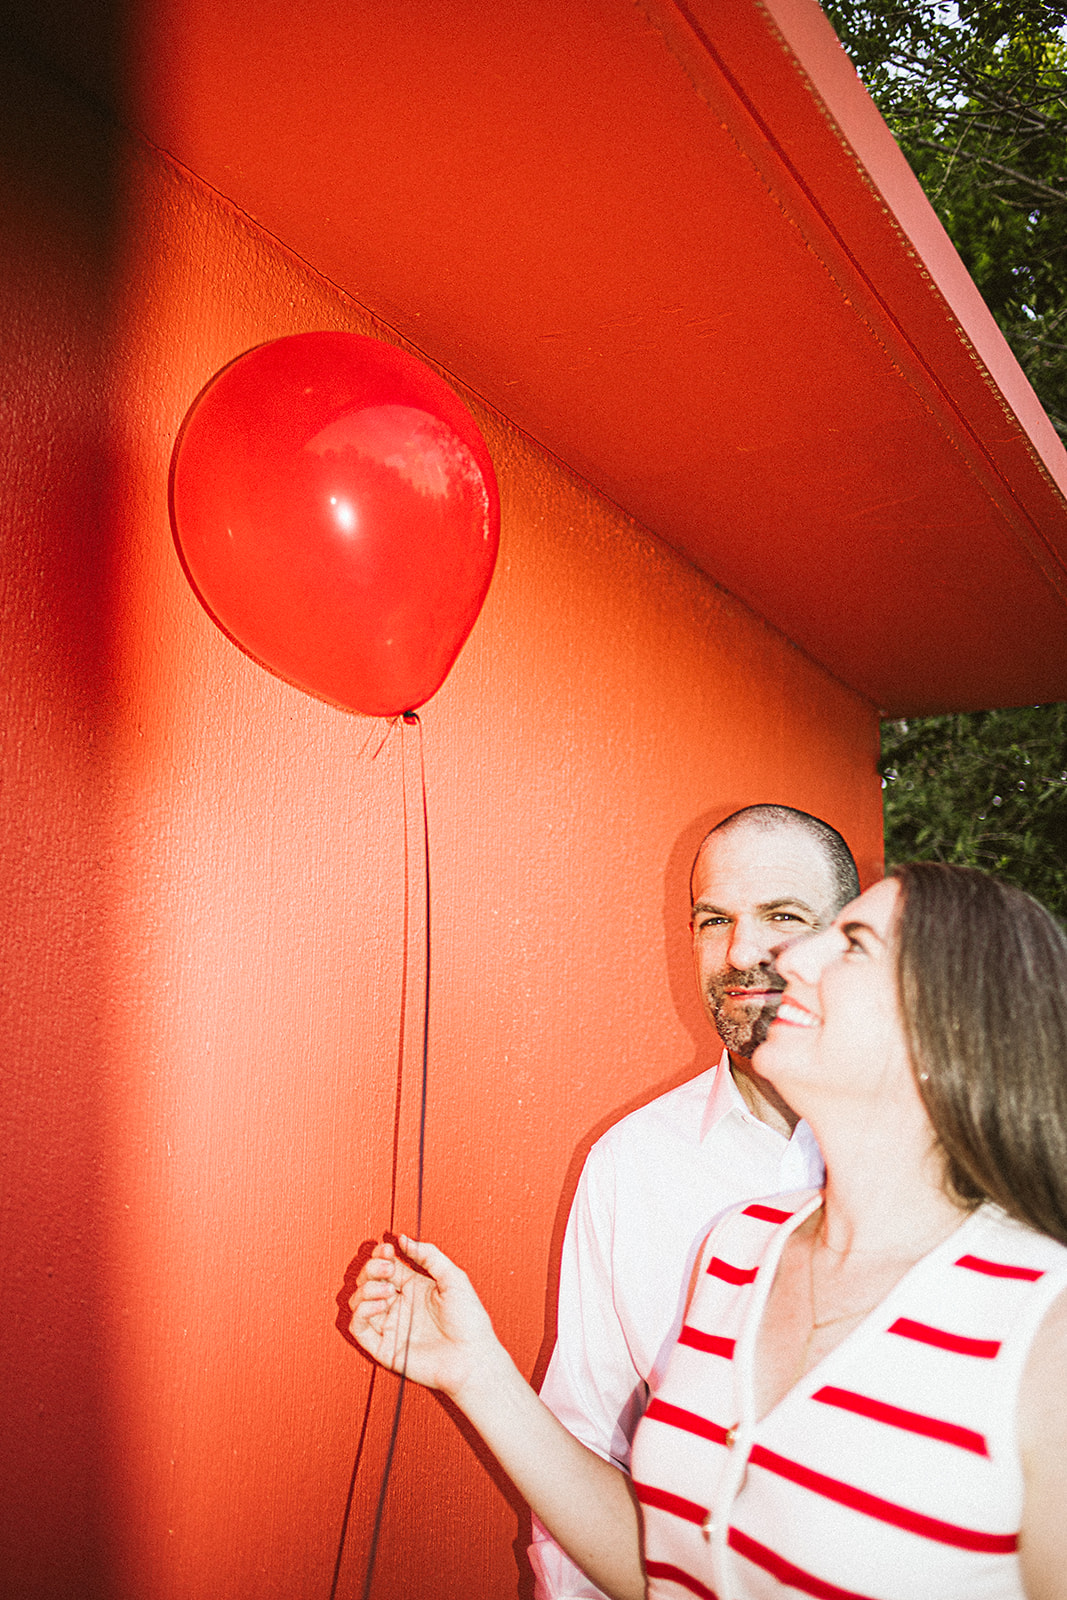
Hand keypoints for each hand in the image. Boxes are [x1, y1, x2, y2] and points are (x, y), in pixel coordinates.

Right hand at [348, 1235, 500, 1400]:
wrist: (473, 1357)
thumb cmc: (469, 1321)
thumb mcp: (454, 1277)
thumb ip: (428, 1255)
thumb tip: (402, 1239)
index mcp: (414, 1287)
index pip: (386, 1266)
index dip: (380, 1255)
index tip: (387, 1249)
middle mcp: (399, 1305)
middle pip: (368, 1281)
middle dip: (372, 1269)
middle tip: (387, 1269)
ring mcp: (390, 1326)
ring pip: (358, 1302)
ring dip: (366, 1289)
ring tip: (386, 1289)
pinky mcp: (384, 1348)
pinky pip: (359, 1327)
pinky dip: (362, 1311)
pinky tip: (380, 1304)